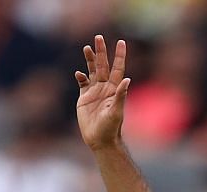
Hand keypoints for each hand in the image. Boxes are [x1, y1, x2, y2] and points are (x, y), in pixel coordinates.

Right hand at [74, 35, 130, 150]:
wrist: (99, 139)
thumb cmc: (111, 127)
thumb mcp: (116, 111)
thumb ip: (121, 95)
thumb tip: (127, 79)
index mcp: (114, 89)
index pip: (118, 68)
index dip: (119, 56)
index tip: (121, 42)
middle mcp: (105, 88)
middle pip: (103, 65)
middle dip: (101, 52)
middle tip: (99, 37)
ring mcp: (94, 92)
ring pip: (91, 71)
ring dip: (89, 60)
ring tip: (87, 48)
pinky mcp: (84, 98)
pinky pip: (82, 83)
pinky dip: (80, 77)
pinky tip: (78, 73)